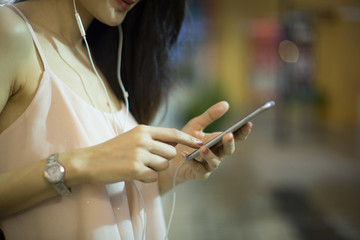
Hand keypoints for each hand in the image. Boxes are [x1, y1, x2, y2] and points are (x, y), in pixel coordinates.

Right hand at [66, 125, 203, 185]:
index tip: (200, 143)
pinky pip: (153, 177)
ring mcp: (139, 154)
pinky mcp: (135, 169)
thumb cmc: (112, 150)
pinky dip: (146, 178)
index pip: (173, 133)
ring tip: (138, 166)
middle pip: (171, 152)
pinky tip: (133, 174)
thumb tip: (172, 144)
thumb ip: (151, 138)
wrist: (89, 161)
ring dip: (154, 169)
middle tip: (148, 161)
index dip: (188, 139)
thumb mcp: (132, 137)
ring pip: (164, 165)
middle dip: (164, 160)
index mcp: (143, 129)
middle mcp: (143, 139)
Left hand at [170, 101, 251, 181]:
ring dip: (210, 155)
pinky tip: (185, 155)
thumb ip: (210, 116)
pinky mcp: (199, 173)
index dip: (243, 132)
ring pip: (215, 162)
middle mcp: (217, 154)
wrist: (170, 158)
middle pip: (228, 150)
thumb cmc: (185, 141)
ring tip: (203, 148)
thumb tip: (226, 103)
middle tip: (228, 136)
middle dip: (229, 143)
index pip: (235, 137)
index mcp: (219, 141)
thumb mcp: (196, 125)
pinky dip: (192, 162)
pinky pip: (199, 169)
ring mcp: (209, 165)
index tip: (248, 123)